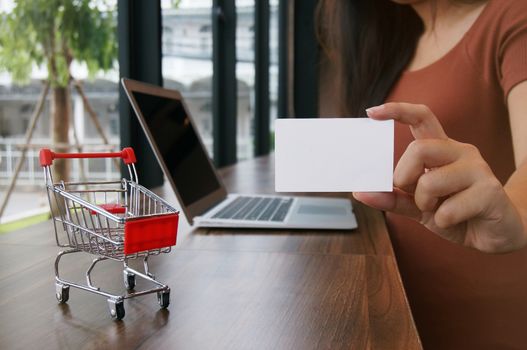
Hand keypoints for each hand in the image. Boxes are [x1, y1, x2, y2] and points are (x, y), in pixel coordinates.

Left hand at [353, 102, 526, 252]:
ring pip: (430, 181)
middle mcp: (460, 152)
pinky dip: (444, 221)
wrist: (497, 235)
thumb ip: (393, 198)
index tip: (371, 113)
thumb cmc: (457, 214)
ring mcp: (478, 169)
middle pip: (418, 149)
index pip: (422, 118)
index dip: (397, 111)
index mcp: (442, 150)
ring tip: (440, 211)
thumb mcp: (419, 207)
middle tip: (416, 196)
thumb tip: (360, 192)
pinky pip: (448, 209)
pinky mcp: (490, 191)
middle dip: (405, 178)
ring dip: (425, 204)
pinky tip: (458, 221)